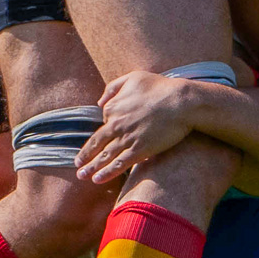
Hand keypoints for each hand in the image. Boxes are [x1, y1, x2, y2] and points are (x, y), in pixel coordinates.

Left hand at [75, 71, 201, 183]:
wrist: (180, 101)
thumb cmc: (160, 87)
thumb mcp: (133, 78)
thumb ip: (113, 87)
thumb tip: (100, 102)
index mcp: (113, 107)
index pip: (105, 121)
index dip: (109, 127)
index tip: (111, 134)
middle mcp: (116, 124)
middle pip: (97, 143)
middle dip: (85, 155)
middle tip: (77, 165)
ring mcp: (126, 138)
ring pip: (105, 156)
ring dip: (91, 167)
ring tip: (82, 176)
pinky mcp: (139, 150)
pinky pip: (119, 164)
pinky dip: (107, 172)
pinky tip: (97, 179)